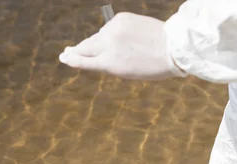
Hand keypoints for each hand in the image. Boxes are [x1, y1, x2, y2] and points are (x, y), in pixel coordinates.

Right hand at [58, 12, 185, 79]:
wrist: (172, 47)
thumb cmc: (152, 66)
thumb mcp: (127, 72)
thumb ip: (108, 63)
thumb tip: (94, 52)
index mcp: (109, 63)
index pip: (84, 60)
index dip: (73, 59)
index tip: (64, 57)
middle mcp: (108, 45)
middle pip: (86, 46)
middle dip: (77, 50)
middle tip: (67, 52)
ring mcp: (113, 30)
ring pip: (99, 36)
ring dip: (102, 42)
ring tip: (116, 49)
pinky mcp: (121, 18)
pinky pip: (111, 27)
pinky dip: (114, 33)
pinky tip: (126, 38)